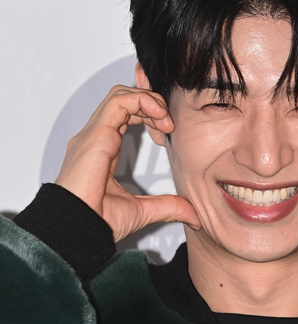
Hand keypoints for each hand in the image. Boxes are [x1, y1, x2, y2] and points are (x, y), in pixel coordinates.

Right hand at [55, 85, 200, 241]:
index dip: (149, 115)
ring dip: (149, 100)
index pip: (124, 114)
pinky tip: (159, 117)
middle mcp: (96, 138)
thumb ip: (168, 207)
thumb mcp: (142, 211)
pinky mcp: (96, 134)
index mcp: (102, 150)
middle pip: (123, 99)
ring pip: (121, 95)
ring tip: (166, 120)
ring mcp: (93, 134)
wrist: (78, 228)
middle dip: (151, 103)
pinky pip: (118, 101)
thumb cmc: (97, 221)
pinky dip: (142, 101)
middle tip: (170, 124)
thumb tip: (194, 216)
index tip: (168, 132)